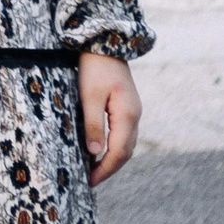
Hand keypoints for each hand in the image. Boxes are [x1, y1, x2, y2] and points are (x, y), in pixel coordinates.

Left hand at [79, 53, 140, 184]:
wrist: (105, 42)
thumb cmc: (94, 67)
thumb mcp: (89, 95)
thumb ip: (93, 124)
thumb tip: (95, 152)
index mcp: (127, 115)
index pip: (119, 152)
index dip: (105, 169)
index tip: (90, 180)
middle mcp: (135, 115)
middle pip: (126, 151)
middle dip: (110, 168)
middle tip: (91, 179)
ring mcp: (133, 111)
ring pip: (127, 144)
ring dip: (113, 158)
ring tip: (95, 169)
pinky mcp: (128, 106)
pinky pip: (125, 134)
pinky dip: (115, 146)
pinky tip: (102, 149)